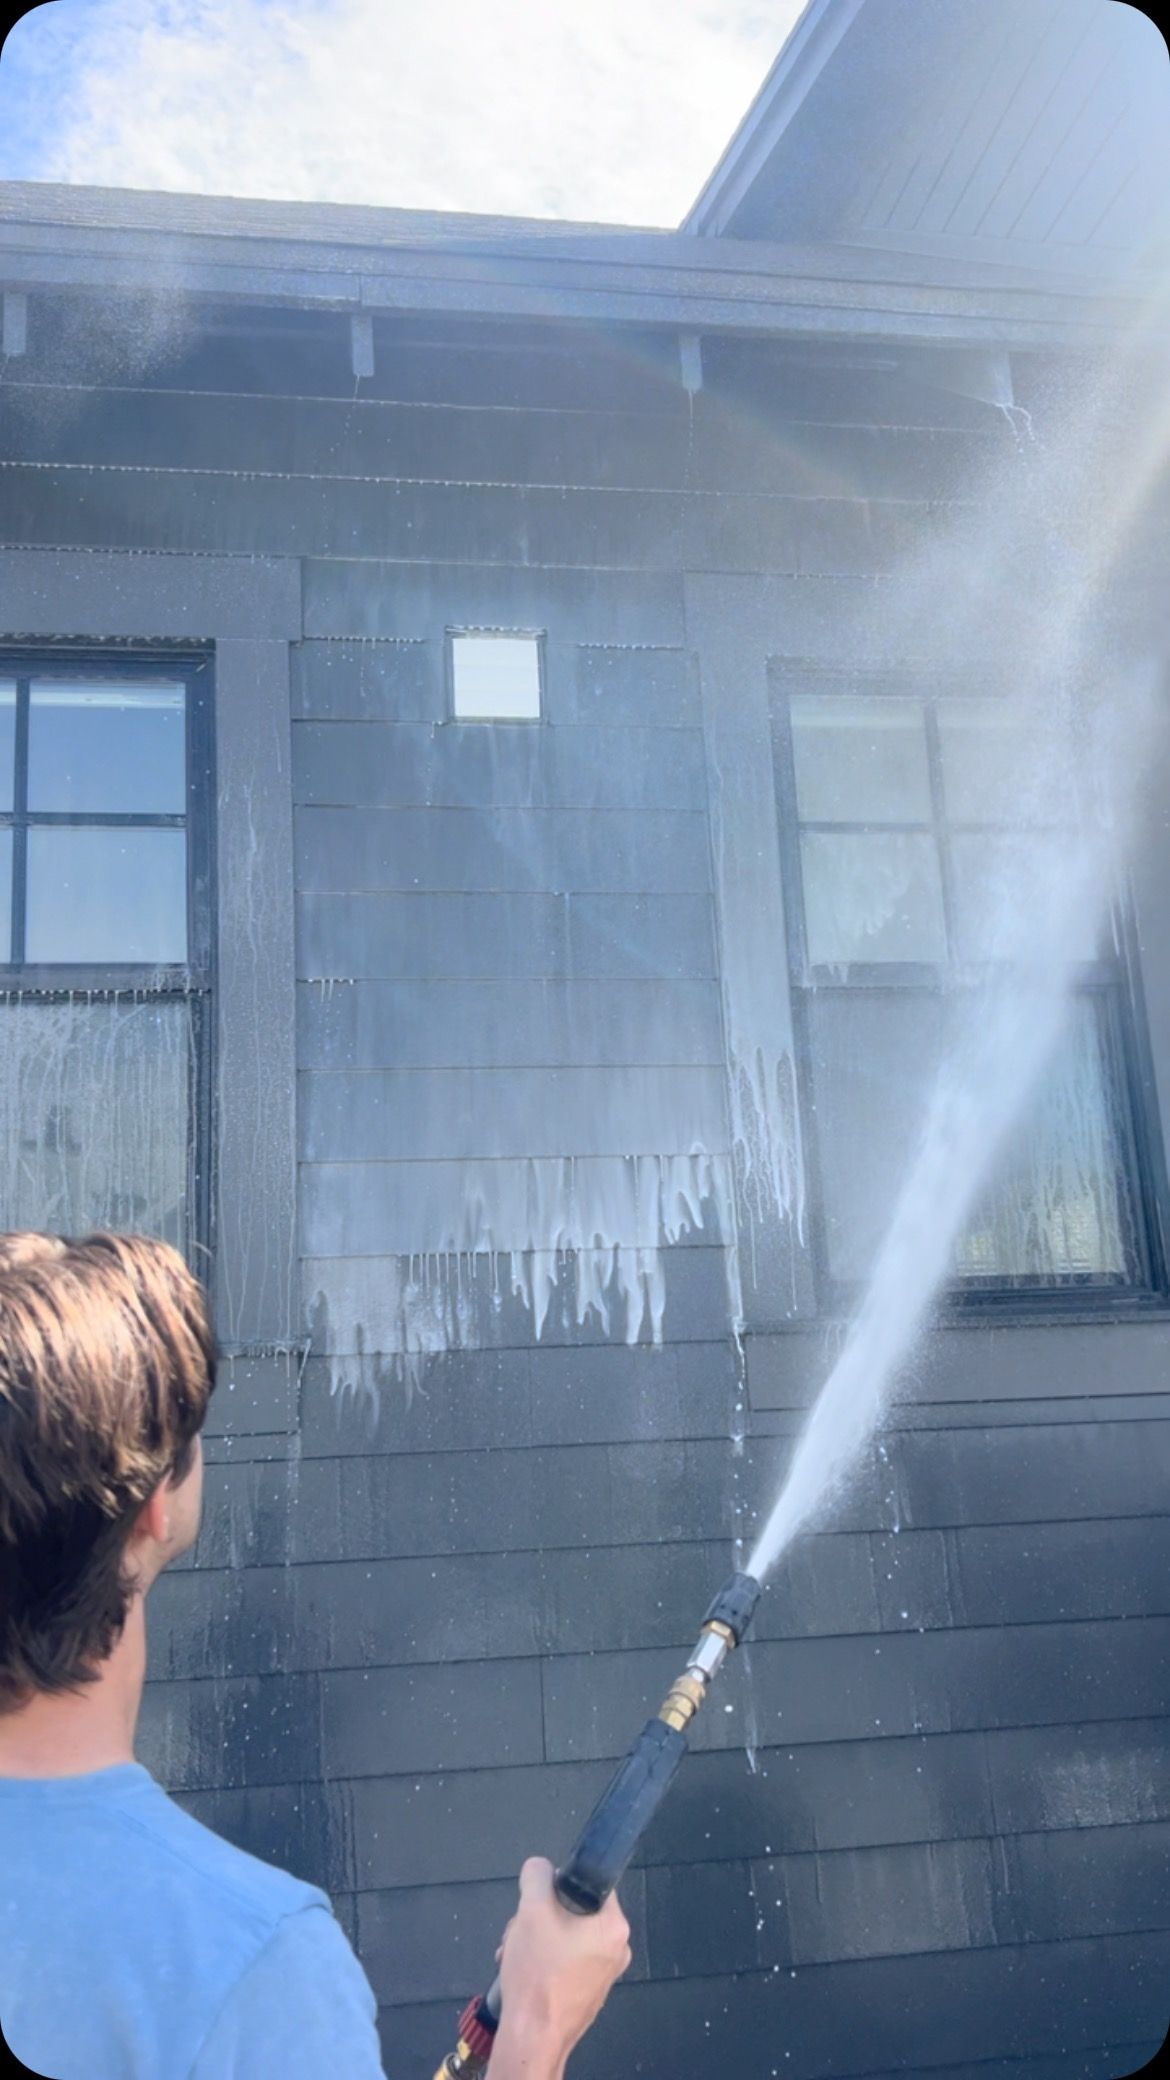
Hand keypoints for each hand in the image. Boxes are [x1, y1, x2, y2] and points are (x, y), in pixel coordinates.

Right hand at [491, 1858, 630, 2076]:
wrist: (533, 2036)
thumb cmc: (538, 1972)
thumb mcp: (531, 1910)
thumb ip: (537, 1876)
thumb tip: (540, 1868)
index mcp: (615, 1926)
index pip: (591, 1884)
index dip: (559, 1886)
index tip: (540, 1900)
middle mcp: (617, 1950)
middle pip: (573, 1912)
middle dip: (540, 1918)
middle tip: (520, 1931)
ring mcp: (603, 1975)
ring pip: (564, 1938)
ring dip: (535, 1940)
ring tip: (514, 1954)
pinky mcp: (587, 1993)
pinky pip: (565, 1963)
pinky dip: (543, 1962)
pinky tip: (522, 1972)